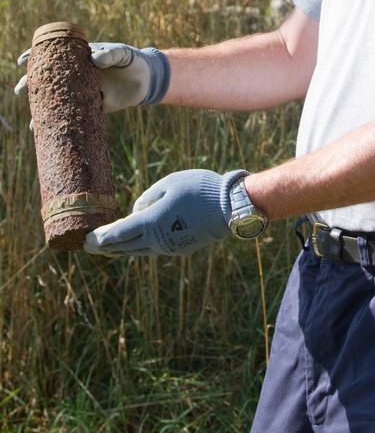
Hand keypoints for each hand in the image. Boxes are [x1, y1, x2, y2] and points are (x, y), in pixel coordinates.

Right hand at [15, 40, 170, 111]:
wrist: (146, 80)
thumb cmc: (132, 61)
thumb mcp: (122, 54)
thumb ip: (110, 54)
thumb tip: (94, 59)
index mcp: (80, 58)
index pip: (54, 55)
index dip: (37, 57)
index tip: (23, 61)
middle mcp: (76, 75)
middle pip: (49, 79)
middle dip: (31, 83)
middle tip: (20, 89)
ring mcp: (82, 91)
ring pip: (57, 98)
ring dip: (43, 107)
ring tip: (31, 118)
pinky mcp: (91, 107)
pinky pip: (72, 114)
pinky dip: (61, 121)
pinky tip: (49, 131)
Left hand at [83, 169, 247, 256]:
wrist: (230, 208)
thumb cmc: (199, 189)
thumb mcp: (170, 182)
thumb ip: (149, 196)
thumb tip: (136, 210)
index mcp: (151, 222)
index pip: (118, 233)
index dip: (101, 238)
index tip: (86, 241)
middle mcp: (157, 239)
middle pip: (125, 246)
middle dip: (105, 247)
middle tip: (88, 248)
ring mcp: (170, 246)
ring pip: (139, 250)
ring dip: (122, 249)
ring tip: (108, 249)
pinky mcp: (181, 248)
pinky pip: (154, 248)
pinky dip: (140, 246)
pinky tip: (136, 244)